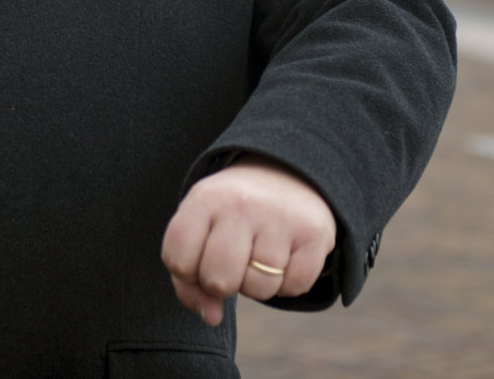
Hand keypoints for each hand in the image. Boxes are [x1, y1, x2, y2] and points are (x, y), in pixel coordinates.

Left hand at [160, 156, 337, 325]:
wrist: (287, 175)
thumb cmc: (231, 214)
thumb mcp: (200, 229)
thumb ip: (189, 279)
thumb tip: (212, 318)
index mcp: (204, 199)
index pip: (178, 260)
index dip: (187, 274)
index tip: (200, 258)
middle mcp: (241, 204)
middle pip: (218, 280)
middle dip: (222, 284)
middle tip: (232, 263)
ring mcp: (280, 217)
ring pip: (259, 288)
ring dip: (257, 285)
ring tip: (259, 257)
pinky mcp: (314, 233)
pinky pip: (294, 287)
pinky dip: (288, 284)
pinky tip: (285, 257)